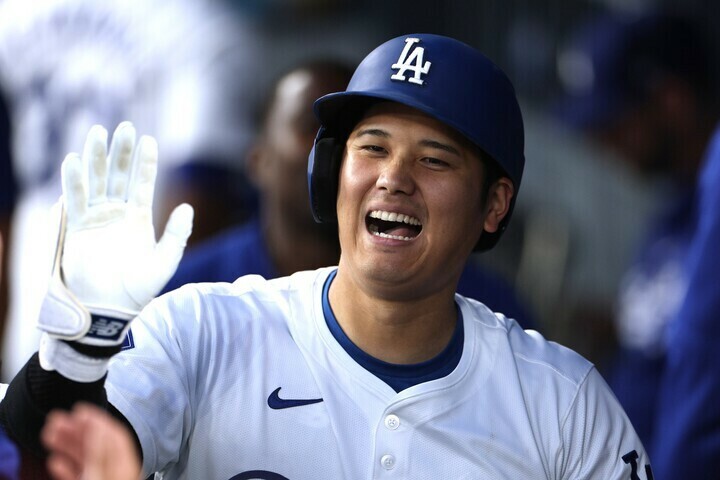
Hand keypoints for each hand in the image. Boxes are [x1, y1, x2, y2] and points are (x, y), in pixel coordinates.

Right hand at [38, 122, 192, 380]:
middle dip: (121, 152)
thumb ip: (176, 235)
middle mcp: (116, 214)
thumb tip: (187, 207)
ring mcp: (96, 219)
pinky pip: (74, 200)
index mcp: (138, 218)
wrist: (110, 310)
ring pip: (95, 181)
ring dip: (96, 158)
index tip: (149, 140)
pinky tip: (74, 161)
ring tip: (98, 133)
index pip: (142, 183)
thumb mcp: (165, 262)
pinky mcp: (77, 229)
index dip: (145, 162)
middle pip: (118, 175)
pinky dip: (73, 181)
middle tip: (124, 127)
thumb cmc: (139, 289)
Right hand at [42, 403, 141, 479]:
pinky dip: (67, 467)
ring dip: (67, 445)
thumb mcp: (101, 472)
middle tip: (57, 418)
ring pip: (85, 459)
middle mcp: (116, 469)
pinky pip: (79, 475)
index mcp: (125, 462)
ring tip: (50, 433)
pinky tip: (55, 461)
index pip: (113, 433)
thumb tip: (96, 424)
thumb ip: (98, 449)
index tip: (79, 409)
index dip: (97, 418)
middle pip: (96, 444)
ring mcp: (104, 478)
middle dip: (75, 429)